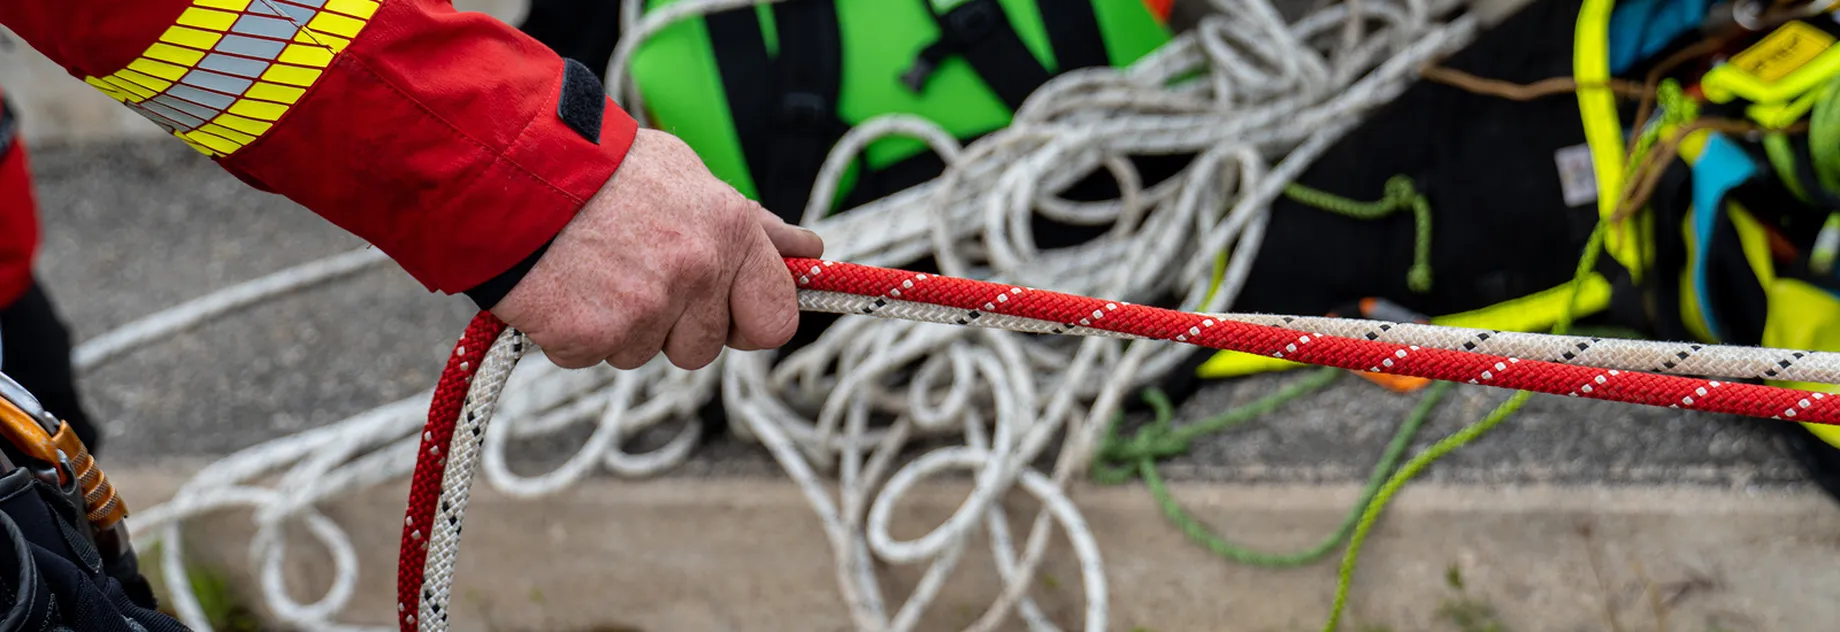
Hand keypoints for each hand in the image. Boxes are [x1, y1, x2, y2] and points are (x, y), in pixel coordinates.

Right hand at [490, 129, 823, 369]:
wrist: (509, 165)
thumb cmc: (602, 167)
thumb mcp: (689, 176)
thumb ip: (751, 225)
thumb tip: (809, 249)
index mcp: (728, 231)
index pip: (777, 318)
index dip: (750, 322)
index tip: (729, 313)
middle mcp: (694, 272)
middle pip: (705, 348)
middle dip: (676, 327)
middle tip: (637, 277)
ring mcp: (642, 309)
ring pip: (645, 353)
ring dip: (622, 326)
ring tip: (594, 269)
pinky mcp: (589, 336)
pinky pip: (593, 356)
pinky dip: (574, 331)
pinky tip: (563, 285)